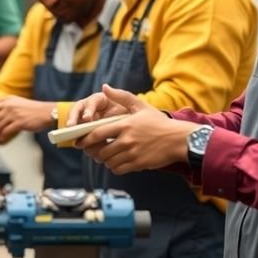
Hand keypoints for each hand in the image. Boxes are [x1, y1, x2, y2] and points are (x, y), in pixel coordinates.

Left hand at [0, 96, 53, 142]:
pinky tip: (2, 139)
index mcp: (6, 99)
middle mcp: (8, 105)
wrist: (46, 112)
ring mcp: (14, 113)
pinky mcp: (20, 122)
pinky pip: (5, 131)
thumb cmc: (31, 110)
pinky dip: (1, 137)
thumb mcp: (16, 103)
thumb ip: (4, 106)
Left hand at [74, 89, 195, 174]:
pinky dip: (113, 167)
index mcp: (125, 125)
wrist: (178, 139)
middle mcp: (127, 140)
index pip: (97, 133)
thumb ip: (121, 96)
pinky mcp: (138, 164)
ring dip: (103, 160)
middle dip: (92, 152)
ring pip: (108, 161)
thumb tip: (104, 88)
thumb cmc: (159, 122)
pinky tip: (115, 162)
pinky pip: (118, 169)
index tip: (79, 142)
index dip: (85, 139)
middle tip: (91, 150)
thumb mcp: (141, 106)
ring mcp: (132, 153)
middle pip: (100, 150)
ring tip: (103, 156)